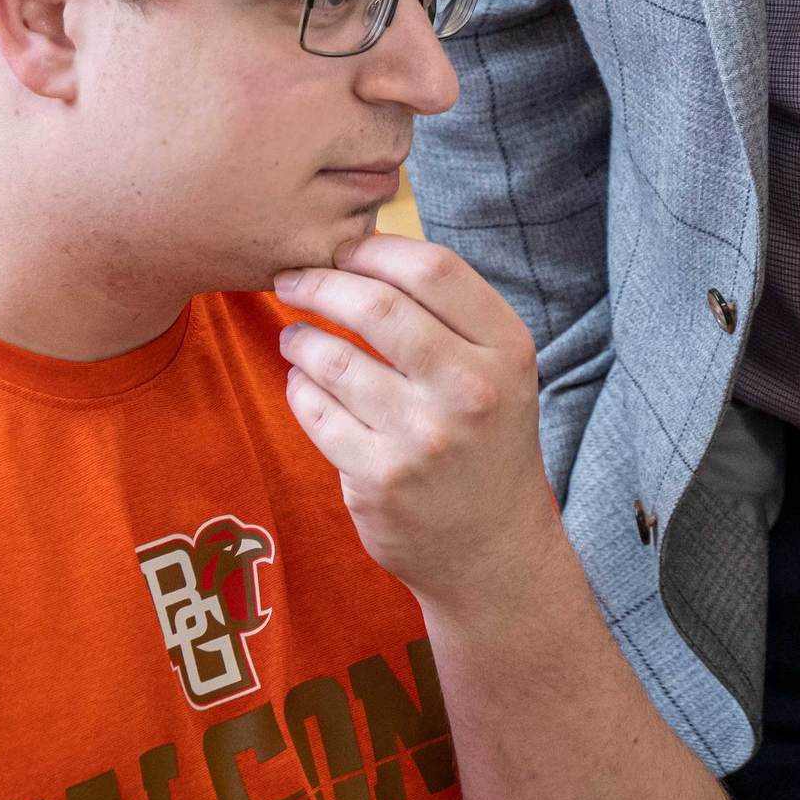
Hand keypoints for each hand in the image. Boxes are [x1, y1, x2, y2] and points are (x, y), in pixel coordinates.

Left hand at [272, 235, 560, 605]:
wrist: (493, 551)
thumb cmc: (487, 443)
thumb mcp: (501, 373)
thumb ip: (450, 317)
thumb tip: (364, 251)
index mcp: (507, 350)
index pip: (433, 269)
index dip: (375, 249)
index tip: (343, 250)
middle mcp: (470, 389)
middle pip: (378, 305)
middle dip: (321, 283)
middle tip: (291, 280)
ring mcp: (423, 438)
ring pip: (335, 359)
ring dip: (300, 338)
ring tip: (294, 337)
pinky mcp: (379, 479)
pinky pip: (316, 412)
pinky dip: (299, 388)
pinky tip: (303, 383)